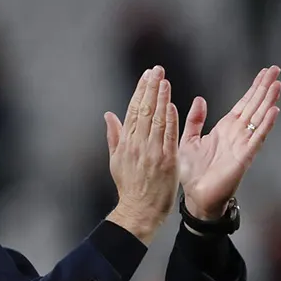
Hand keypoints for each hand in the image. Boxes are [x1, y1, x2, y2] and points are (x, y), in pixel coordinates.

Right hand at [104, 65, 179, 244]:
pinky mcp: (166, 161)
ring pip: (157, 120)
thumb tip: (109, 115)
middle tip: (157, 70)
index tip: (147, 75)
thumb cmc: (129, 187)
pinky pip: (168, 136)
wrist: (139, 210)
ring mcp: (152, 152)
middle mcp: (137, 145)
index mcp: (126, 143)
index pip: (134, 111)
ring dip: (161, 98)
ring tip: (164, 80)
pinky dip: (170, 120)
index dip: (140, 91)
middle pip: (144, 111)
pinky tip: (172, 105)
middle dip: (151, 88)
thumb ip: (114, 136)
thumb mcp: (116, 160)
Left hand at [179, 66, 280, 219]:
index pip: (243, 104)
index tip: (264, 72)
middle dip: (265, 88)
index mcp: (225, 129)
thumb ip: (195, 120)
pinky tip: (274, 111)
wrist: (196, 196)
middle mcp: (237, 134)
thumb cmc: (192, 172)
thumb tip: (200, 99)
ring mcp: (242, 145)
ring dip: (269, 102)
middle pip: (254, 106)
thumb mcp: (188, 140)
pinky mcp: (244, 157)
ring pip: (258, 118)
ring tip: (278, 85)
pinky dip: (265, 125)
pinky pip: (256, 138)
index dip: (254, 88)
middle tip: (276, 69)